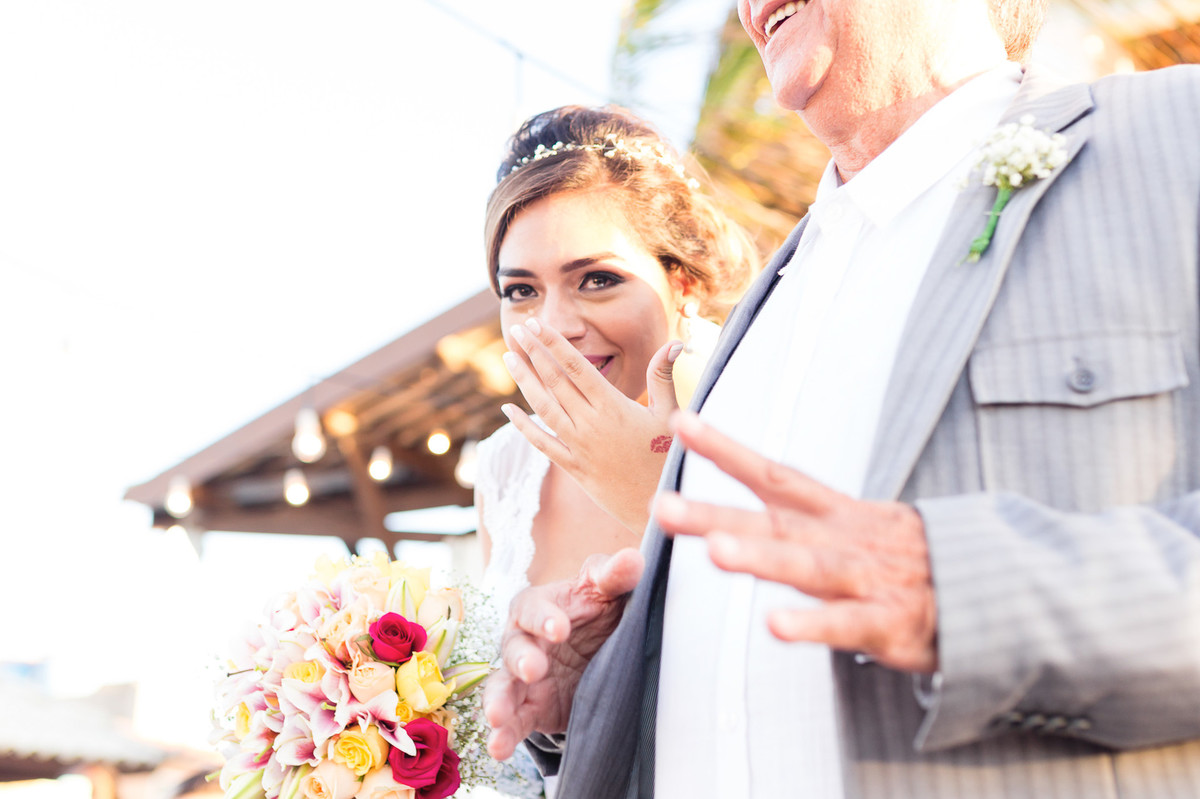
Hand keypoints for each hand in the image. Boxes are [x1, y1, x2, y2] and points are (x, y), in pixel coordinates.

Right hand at [483, 548, 643, 759]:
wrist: (600, 648)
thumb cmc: (599, 609)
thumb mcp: (607, 590)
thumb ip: (614, 575)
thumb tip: (632, 559)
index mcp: (539, 606)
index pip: (533, 608)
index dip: (544, 617)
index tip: (561, 630)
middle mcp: (523, 640)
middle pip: (513, 648)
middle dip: (521, 660)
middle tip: (533, 670)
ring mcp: (523, 678)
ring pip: (503, 687)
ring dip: (499, 702)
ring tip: (497, 719)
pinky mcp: (530, 708)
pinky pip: (512, 721)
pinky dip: (503, 735)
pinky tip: (498, 749)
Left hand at [501, 317, 680, 532]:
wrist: (659, 506)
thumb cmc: (668, 458)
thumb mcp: (670, 414)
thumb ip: (662, 377)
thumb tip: (675, 343)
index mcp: (613, 406)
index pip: (576, 366)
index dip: (553, 343)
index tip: (536, 325)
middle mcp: (591, 424)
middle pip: (555, 382)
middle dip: (533, 354)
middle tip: (517, 330)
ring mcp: (578, 447)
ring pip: (543, 408)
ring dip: (523, 381)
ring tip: (508, 357)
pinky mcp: (573, 468)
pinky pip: (542, 443)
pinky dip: (523, 426)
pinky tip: (507, 409)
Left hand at [653, 410, 938, 672]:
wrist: (996, 592)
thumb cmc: (913, 563)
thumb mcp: (861, 528)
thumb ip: (807, 520)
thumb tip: (747, 508)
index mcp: (836, 514)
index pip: (774, 474)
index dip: (726, 449)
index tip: (681, 423)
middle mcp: (845, 539)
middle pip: (774, 521)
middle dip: (717, 513)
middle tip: (663, 507)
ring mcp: (866, 579)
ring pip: (807, 566)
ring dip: (760, 556)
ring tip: (714, 550)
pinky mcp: (889, 623)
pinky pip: (845, 625)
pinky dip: (811, 624)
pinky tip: (774, 624)